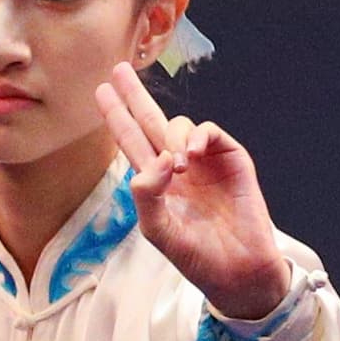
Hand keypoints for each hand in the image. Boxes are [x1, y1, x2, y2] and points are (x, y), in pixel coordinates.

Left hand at [96, 64, 293, 320]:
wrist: (238, 270)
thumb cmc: (196, 256)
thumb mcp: (158, 230)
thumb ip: (146, 196)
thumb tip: (157, 158)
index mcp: (156, 182)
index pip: (131, 142)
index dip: (117, 117)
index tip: (101, 91)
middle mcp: (178, 166)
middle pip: (151, 121)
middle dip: (135, 96)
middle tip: (118, 70)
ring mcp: (204, 161)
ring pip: (180, 125)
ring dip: (173, 137)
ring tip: (178, 166)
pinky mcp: (231, 160)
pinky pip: (210, 132)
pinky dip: (200, 136)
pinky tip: (193, 153)